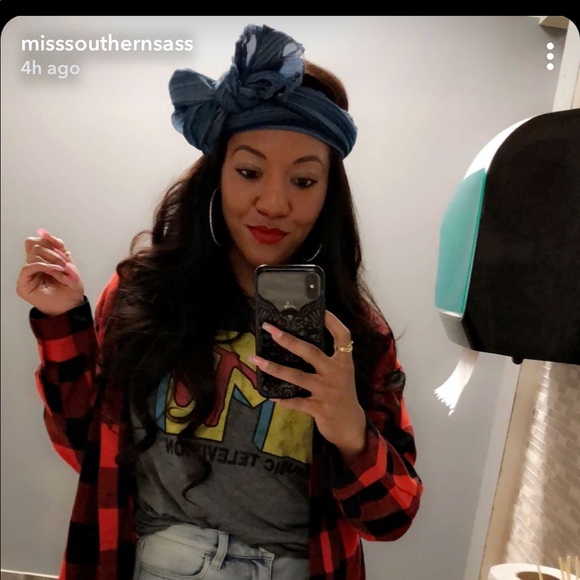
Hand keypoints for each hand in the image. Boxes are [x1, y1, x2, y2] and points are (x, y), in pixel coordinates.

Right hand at [16, 229, 84, 315]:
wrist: (71, 308)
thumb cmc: (71, 290)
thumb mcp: (70, 265)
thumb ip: (59, 249)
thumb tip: (43, 233)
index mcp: (44, 260)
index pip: (40, 241)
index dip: (50, 240)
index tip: (60, 246)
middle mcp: (34, 265)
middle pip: (35, 244)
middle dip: (53, 253)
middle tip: (65, 265)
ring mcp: (28, 274)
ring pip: (33, 254)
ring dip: (52, 261)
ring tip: (62, 272)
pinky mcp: (23, 284)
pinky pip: (28, 266)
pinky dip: (44, 266)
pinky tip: (55, 271)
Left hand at [250, 311, 366, 464]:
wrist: (351, 426)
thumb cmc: (342, 393)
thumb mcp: (341, 373)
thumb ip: (328, 358)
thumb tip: (300, 339)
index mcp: (344, 361)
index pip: (343, 336)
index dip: (333, 321)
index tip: (321, 309)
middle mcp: (336, 373)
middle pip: (310, 352)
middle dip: (288, 340)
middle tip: (270, 329)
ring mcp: (327, 391)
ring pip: (296, 376)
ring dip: (273, 368)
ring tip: (256, 358)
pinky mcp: (319, 409)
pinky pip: (295, 402)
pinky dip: (282, 399)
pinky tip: (269, 395)